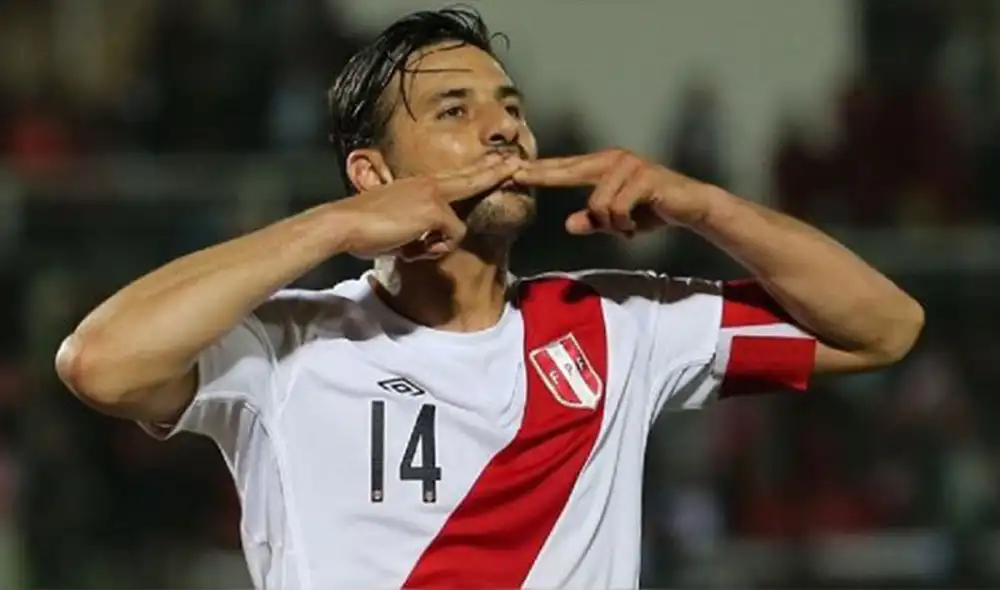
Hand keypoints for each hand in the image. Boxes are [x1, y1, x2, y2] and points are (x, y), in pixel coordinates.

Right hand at [336, 156, 522, 259]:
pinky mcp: (435, 210)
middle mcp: (429, 184)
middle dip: (496, 172)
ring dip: (435, 245)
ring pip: (458, 226)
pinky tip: (410, 247)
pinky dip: (431, 250)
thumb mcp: (394, 222)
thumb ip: (415, 225)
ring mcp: (434, 195)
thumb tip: (423, 239)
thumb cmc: (362, 227)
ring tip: (409, 246)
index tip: (498, 164)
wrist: (344, 224)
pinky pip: (450, 238)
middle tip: (517, 163)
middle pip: (472, 178)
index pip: (456, 176)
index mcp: (419, 185)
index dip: (479, 171)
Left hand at [513, 149, 714, 235]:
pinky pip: (617, 208)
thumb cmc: (651, 210)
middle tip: (517, 176)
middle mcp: (613, 160)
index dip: (541, 171)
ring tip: (626, 226)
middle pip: (570, 170)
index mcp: (603, 166)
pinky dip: (624, 224)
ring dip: (611, 223)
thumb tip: (569, 224)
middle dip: (544, 175)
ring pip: (598, 203)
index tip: (515, 172)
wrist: (689, 206)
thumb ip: (594, 220)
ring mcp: (629, 165)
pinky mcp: (644, 177)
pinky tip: (635, 225)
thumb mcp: (617, 220)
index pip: (565, 168)